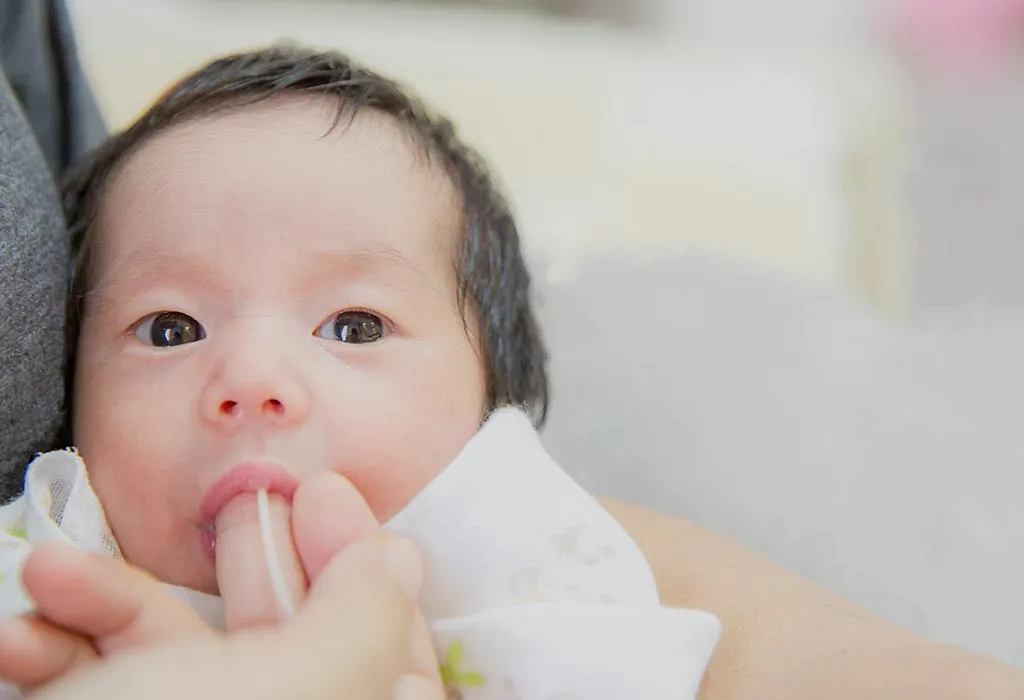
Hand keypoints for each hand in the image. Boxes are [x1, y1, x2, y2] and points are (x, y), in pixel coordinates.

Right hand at [18, 534, 441, 699]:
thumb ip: (365, 621)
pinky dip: (64, 645)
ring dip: (115, 603)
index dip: (368, 575)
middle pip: (290, 647)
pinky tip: (22, 634)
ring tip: (51, 572)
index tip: (327, 497)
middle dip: (259, 564)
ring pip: (184, 657)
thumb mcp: (298, 688)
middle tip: (244, 499)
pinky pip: (111, 680)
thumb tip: (398, 561)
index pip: (395, 663)